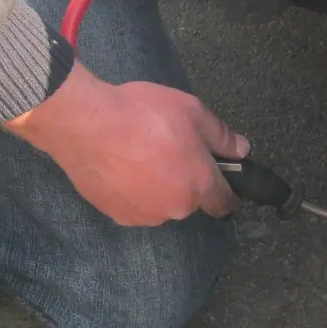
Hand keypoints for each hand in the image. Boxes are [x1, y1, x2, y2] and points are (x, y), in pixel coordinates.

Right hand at [4, 63, 248, 225]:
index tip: (219, 179)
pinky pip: (133, 204)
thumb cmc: (142, 114)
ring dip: (156, 187)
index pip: (224, 203)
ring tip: (139, 155)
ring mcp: (143, 215)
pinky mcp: (115, 214)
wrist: (85, 123)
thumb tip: (241, 150)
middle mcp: (174, 209)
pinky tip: (120, 165)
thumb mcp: (192, 112)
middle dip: (184, 179)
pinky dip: (131, 190)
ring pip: (159, 203)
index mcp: (199, 186)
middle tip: (167, 149)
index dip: (225, 191)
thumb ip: (221, 135)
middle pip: (188, 200)